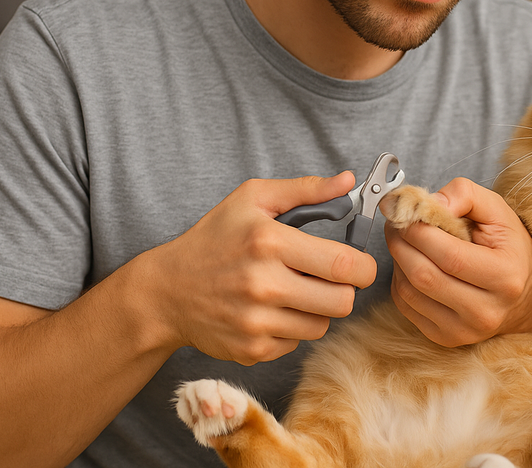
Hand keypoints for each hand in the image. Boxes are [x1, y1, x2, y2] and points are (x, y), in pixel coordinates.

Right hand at [148, 173, 377, 364]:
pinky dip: (292, 329)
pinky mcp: (251, 350)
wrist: (166, 290)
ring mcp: (256, 322)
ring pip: (322, 326)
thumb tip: (349, 182)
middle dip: (343, 290)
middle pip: (342, 301)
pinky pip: (296, 344)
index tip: (361, 265)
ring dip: (317, 309)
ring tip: (295, 291)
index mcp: (270, 242)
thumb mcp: (253, 199)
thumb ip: (306, 190)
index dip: (365, 267)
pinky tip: (272, 311)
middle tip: (329, 279)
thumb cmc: (214, 238)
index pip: (345, 265)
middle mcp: (264, 285)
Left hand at [385, 178, 531, 346]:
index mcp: (505, 277)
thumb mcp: (497, 210)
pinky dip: (400, 281)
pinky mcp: (446, 339)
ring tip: (404, 240)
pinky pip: (406, 307)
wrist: (525, 295)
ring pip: (409, 292)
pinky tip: (411, 264)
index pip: (449, 255)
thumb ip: (463, 195)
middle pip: (424, 275)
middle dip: (400, 242)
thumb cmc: (509, 247)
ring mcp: (465, 330)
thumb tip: (425, 204)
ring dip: (397, 261)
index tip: (404, 210)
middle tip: (396, 222)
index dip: (418, 231)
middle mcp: (486, 311)